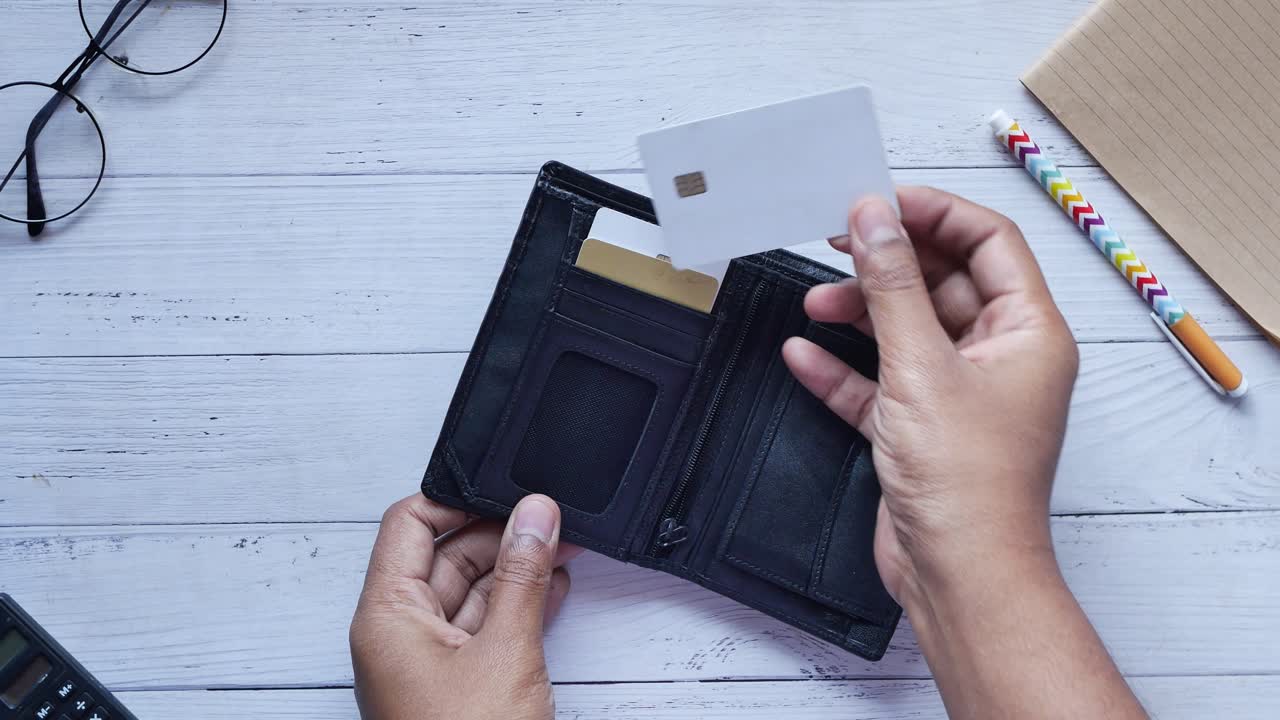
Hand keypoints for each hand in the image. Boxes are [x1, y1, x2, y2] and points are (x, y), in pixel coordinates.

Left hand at [350, 493, 580, 719]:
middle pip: (445, 555)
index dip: (456, 500)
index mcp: (387, 618)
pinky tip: (551, 590)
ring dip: (516, 571)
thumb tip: (534, 516)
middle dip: (500, 535)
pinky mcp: (458, 682)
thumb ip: (521, 578)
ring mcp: (430, 661)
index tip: (506, 493)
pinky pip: (484, 627)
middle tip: (550, 522)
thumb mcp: (505, 651)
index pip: (408, 526)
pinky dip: (518, 607)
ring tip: (561, 549)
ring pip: (471, 592)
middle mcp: (400, 636)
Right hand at [782, 187, 1078, 605]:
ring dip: (860, 311)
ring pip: (907, 329)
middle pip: (942, 281)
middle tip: (837, 240)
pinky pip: (880, 381)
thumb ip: (892, 286)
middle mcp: (998, 357)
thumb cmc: (968, 485)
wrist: (958, 577)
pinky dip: (843, 367)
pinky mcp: (922, 429)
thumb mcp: (921, 367)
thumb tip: (873, 217)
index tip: (878, 201)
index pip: (987, 242)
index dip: (933, 213)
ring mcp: (959, 394)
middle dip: (887, 262)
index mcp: (1026, 332)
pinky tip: (804, 354)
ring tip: (815, 301)